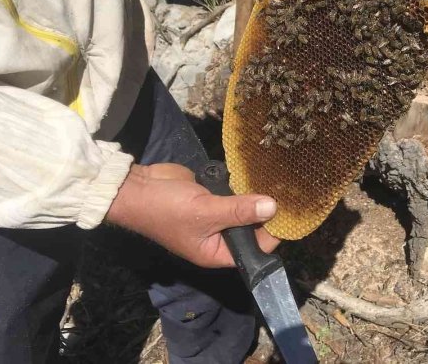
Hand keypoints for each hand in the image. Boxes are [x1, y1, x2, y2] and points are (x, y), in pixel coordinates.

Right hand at [105, 163, 279, 267]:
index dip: (271, 234)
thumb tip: (273, 208)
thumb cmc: (167, 209)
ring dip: (255, 197)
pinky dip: (243, 186)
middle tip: (289, 193)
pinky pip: (234, 193)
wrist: (138, 188)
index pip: (255, 250)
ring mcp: (215, 215)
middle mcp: (218, 238)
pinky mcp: (211, 195)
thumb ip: (239, 210)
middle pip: (252, 229)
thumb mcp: (206, 212)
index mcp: (216, 253)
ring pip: (244, 208)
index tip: (289, 214)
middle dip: (266, 213)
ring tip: (279, 181)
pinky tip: (259, 173)